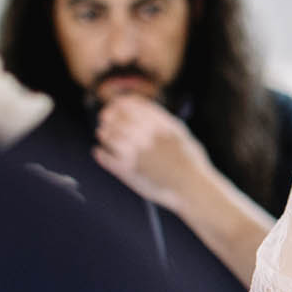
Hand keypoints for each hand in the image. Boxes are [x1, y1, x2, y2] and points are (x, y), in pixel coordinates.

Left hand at [92, 94, 214, 210]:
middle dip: (108, 116)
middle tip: (104, 118)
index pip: (130, 104)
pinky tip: (100, 152)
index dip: (119, 103)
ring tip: (103, 134)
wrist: (191, 188)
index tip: (115, 105)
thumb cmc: (189, 161)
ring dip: (104, 133)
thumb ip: (161, 118)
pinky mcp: (127, 170)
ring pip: (107, 135)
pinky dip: (100, 153)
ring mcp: (134, 153)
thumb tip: (142, 107)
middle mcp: (145, 136)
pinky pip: (104, 157)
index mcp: (158, 124)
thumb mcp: (179, 133)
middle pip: (115, 117)